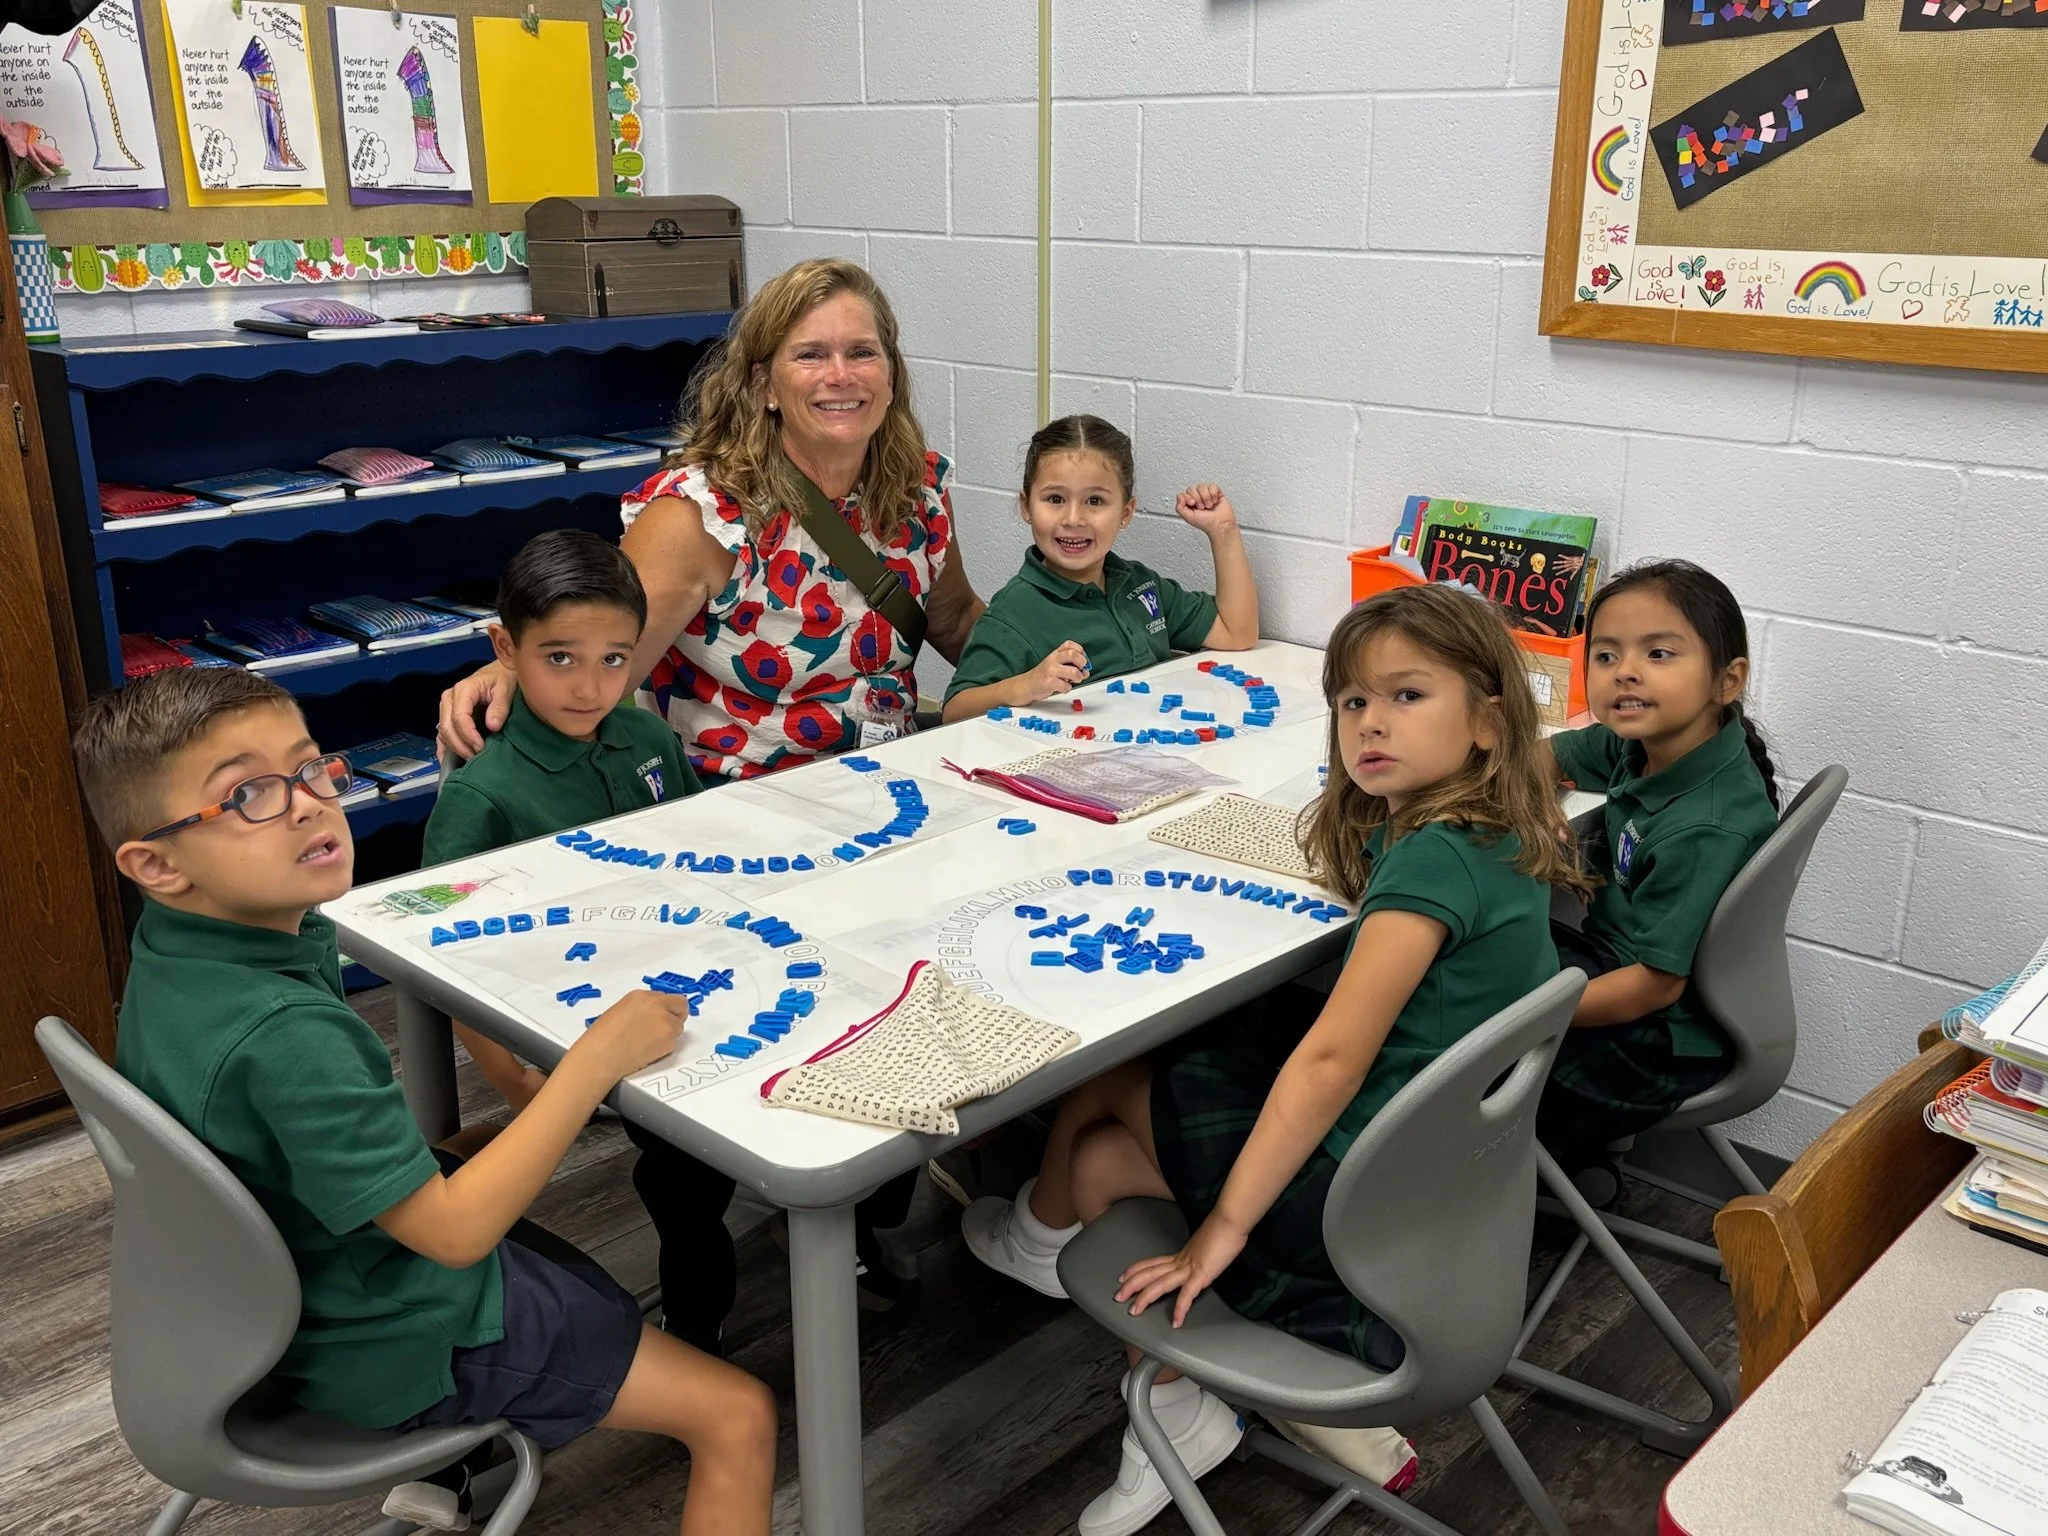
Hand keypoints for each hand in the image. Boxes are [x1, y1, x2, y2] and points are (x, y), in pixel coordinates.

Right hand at [437, 661, 517, 763]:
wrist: (499, 672)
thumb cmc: (503, 678)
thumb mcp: (506, 689)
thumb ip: (499, 707)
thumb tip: (492, 726)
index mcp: (463, 690)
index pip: (459, 718)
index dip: (468, 735)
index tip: (481, 747)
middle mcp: (449, 698)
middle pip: (447, 727)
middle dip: (461, 745)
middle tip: (477, 757)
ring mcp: (446, 707)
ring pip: (443, 732)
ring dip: (455, 748)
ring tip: (471, 759)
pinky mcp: (447, 715)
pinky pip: (441, 734)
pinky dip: (445, 748)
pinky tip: (450, 761)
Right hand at [578, 990, 691, 1079]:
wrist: (601, 1055)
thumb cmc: (601, 1038)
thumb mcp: (620, 1012)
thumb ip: (640, 1010)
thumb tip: (648, 1018)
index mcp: (641, 996)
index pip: (666, 998)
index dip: (665, 1009)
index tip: (664, 1016)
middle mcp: (656, 1004)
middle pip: (681, 1005)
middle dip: (677, 1016)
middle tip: (667, 1029)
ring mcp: (664, 1020)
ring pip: (678, 1027)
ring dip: (669, 1035)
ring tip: (648, 1044)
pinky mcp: (669, 1038)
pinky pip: (674, 1044)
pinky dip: (665, 1049)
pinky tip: (648, 1052)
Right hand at [1017, 641, 1090, 703]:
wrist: (1027, 685)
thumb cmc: (1044, 675)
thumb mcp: (1056, 664)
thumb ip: (1071, 665)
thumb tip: (1086, 671)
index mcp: (1055, 653)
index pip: (1070, 645)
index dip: (1080, 652)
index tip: (1080, 660)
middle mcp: (1053, 659)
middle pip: (1074, 655)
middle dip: (1082, 664)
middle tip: (1080, 670)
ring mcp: (1051, 670)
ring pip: (1074, 672)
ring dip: (1078, 678)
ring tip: (1072, 681)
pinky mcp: (1049, 682)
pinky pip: (1066, 686)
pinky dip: (1068, 689)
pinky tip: (1062, 687)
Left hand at [1114, 1215, 1247, 1328]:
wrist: (1230, 1222)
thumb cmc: (1223, 1232)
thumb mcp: (1205, 1248)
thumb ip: (1198, 1256)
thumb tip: (1198, 1261)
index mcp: (1180, 1255)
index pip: (1152, 1263)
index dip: (1136, 1270)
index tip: (1122, 1277)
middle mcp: (1180, 1261)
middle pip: (1150, 1273)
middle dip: (1131, 1285)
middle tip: (1117, 1297)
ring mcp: (1189, 1268)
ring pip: (1160, 1283)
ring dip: (1145, 1297)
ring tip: (1133, 1311)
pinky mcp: (1201, 1275)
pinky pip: (1187, 1294)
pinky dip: (1180, 1309)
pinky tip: (1176, 1322)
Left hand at [1174, 483, 1237, 536]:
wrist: (1220, 524)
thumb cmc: (1206, 523)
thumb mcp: (1188, 517)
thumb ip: (1179, 507)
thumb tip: (1180, 496)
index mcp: (1189, 504)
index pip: (1184, 494)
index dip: (1188, 497)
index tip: (1193, 504)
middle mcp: (1197, 499)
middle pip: (1192, 489)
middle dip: (1197, 498)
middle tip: (1202, 507)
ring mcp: (1206, 495)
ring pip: (1201, 486)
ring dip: (1206, 497)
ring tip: (1209, 506)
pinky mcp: (1216, 493)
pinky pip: (1212, 486)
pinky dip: (1213, 493)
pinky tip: (1214, 501)